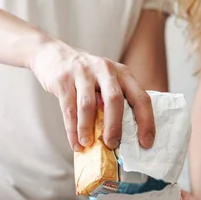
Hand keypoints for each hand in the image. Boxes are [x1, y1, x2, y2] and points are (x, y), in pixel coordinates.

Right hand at [29, 40, 154, 151]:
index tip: (146, 142)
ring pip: (88, 105)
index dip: (146, 121)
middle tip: (112, 144)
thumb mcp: (108, 81)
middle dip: (115, 126)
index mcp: (123, 73)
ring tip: (88, 145)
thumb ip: (118, 102)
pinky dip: (72, 130)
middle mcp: (106, 70)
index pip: (141, 97)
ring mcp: (83, 73)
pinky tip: (76, 143)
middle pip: (114, 100)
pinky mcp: (63, 80)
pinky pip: (69, 109)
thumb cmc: (88, 77)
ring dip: (88, 129)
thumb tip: (126, 139)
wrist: (54, 55)